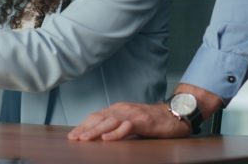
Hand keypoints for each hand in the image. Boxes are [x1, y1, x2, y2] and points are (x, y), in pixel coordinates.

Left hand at [67, 102, 189, 140]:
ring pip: (110, 122)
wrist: (174, 115)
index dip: (84, 125)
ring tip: (85, 138)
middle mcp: (123, 109)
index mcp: (118, 109)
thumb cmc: (152, 120)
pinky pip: (127, 127)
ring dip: (96, 131)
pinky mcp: (143, 121)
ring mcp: (132, 114)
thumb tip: (100, 133)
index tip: (73, 134)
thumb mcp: (130, 119)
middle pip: (100, 118)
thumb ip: (116, 124)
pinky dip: (116, 133)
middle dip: (85, 128)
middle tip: (73, 137)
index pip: (97, 116)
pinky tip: (107, 139)